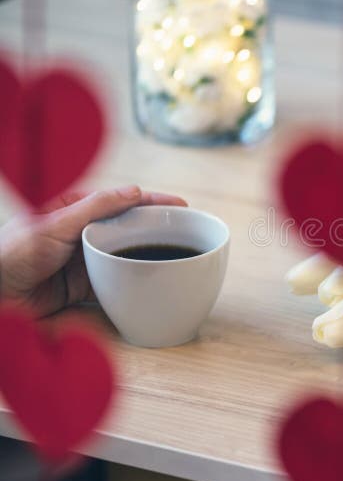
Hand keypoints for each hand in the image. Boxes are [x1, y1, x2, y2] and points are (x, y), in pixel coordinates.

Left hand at [0, 186, 186, 315]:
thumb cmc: (11, 253)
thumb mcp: (54, 223)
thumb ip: (95, 207)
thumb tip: (133, 191)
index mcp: (77, 211)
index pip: (123, 202)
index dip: (153, 202)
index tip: (180, 206)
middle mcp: (85, 235)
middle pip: (130, 230)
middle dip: (157, 231)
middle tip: (187, 233)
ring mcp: (88, 262)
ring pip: (127, 257)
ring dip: (148, 259)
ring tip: (175, 259)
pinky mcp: (86, 289)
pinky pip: (117, 285)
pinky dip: (134, 286)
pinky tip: (151, 286)